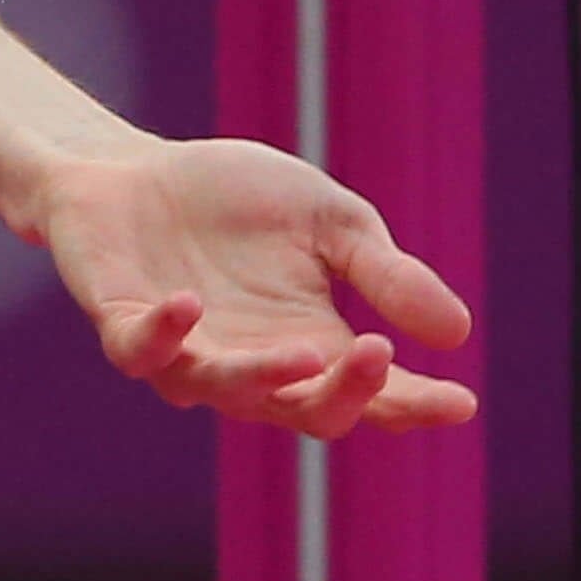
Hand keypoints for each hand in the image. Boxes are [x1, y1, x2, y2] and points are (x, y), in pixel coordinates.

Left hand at [27, 135, 475, 438]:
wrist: (134, 170)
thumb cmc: (237, 202)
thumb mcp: (330, 222)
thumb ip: (382, 274)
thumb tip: (457, 332)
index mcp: (311, 345)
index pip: (372, 395)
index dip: (414, 405)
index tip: (459, 402)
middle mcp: (251, 367)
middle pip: (307, 410)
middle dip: (346, 392)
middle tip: (379, 353)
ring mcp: (185, 354)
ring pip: (227, 391)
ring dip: (263, 376)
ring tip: (307, 351)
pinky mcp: (122, 327)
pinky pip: (141, 351)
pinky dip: (164, 335)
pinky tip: (189, 303)